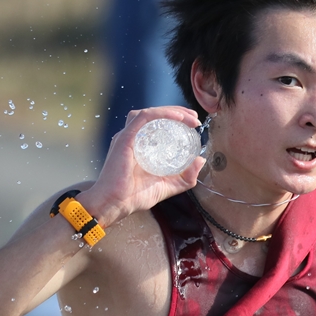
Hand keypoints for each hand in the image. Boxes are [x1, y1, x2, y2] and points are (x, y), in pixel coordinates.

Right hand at [80, 106, 205, 226]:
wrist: (115, 204)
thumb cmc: (134, 197)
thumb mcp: (167, 186)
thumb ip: (185, 177)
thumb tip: (200, 161)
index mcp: (140, 146)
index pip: (157, 125)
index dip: (176, 120)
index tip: (193, 123)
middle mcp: (132, 138)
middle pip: (154, 116)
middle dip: (177, 112)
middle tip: (194, 118)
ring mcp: (127, 136)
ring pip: (149, 113)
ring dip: (170, 111)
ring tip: (188, 117)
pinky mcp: (125, 138)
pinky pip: (144, 118)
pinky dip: (161, 114)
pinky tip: (178, 118)